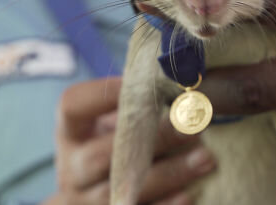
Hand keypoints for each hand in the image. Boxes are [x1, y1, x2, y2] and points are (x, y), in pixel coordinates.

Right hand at [41, 77, 215, 204]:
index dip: (104, 92)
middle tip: (192, 126)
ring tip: (205, 158)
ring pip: (121, 189)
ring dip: (168, 174)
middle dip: (152, 139)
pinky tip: (190, 194)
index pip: (73, 105)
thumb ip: (133, 105)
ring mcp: (84, 198)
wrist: (93, 192)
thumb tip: (181, 81)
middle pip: (102, 154)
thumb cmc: (113, 142)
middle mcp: (71, 166)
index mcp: (70, 131)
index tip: (144, 82)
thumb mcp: (111, 121)